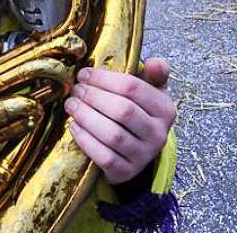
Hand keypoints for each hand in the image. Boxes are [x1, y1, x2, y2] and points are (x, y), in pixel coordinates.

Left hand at [64, 58, 175, 184]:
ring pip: (113, 135)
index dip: (104, 79)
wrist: (137, 146)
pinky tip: (74, 126)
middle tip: (76, 90)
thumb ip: (153, 72)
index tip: (83, 74)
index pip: (133, 88)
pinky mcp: (126, 173)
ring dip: (86, 117)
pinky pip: (104, 157)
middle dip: (93, 97)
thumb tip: (156, 63)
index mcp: (165, 108)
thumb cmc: (139, 108)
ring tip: (71, 105)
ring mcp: (143, 156)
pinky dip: (86, 140)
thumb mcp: (150, 88)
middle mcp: (159, 134)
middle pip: (123, 111)